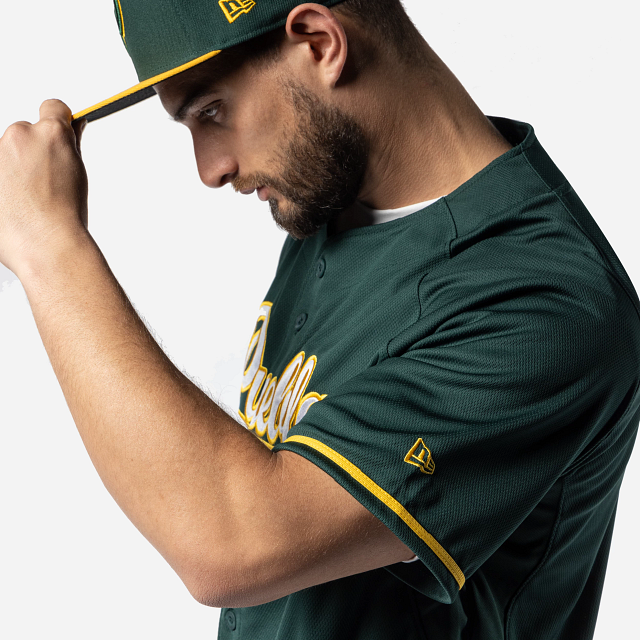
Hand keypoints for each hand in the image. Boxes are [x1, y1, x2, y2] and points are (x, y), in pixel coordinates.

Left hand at [0, 99, 88, 277]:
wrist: (47, 246)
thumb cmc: (65, 218)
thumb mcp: (78, 175)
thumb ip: (71, 146)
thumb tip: (71, 129)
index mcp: (51, 133)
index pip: (53, 107)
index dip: (55, 122)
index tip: (54, 137)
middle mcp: (19, 135)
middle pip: (24, 133)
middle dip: (29, 153)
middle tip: (40, 184)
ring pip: (4, 153)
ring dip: (10, 169)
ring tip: (25, 199)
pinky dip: (1, 185)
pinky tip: (11, 203)